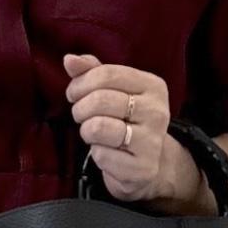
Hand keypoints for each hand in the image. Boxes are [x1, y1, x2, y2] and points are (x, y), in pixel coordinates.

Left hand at [62, 51, 205, 207]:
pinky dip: (96, 154)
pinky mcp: (143, 168)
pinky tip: (107, 152)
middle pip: (100, 100)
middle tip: (81, 116)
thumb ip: (92, 72)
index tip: (74, 94)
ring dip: (86, 131)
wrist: (149, 164)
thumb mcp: (113, 91)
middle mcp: (157, 111)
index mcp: (153, 86)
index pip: (106, 74)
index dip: (80, 84)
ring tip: (93, 133)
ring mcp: (152, 141)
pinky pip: (102, 155)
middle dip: (80, 109)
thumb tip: (69, 59)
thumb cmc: (125, 121)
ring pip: (98, 127)